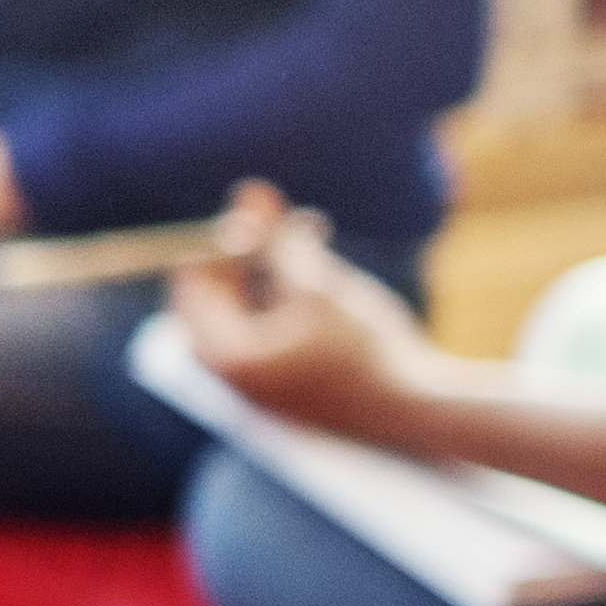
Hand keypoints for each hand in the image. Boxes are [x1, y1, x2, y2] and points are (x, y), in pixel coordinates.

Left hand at [163, 180, 440, 443]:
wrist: (414, 415)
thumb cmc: (365, 352)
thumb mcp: (316, 287)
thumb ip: (275, 241)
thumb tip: (247, 190)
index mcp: (222, 357)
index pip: (191, 283)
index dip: (221, 239)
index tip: (261, 212)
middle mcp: (227, 377)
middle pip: (217, 294)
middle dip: (252, 251)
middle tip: (296, 219)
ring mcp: (253, 384)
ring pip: (248, 305)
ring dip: (277, 267)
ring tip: (316, 234)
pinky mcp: (282, 385)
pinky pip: (268, 328)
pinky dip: (288, 298)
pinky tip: (322, 278)